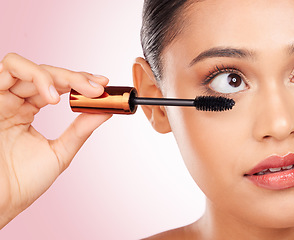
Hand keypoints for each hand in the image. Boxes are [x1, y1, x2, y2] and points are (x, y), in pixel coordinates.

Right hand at [0, 53, 111, 227]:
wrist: (0, 201)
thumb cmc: (21, 182)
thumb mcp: (60, 152)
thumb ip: (80, 129)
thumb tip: (106, 110)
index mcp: (27, 111)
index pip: (55, 86)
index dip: (79, 81)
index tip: (103, 86)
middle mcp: (13, 101)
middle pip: (46, 73)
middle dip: (75, 78)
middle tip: (97, 89)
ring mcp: (0, 99)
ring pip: (28, 67)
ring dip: (57, 74)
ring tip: (77, 90)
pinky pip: (9, 68)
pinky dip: (36, 75)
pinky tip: (52, 96)